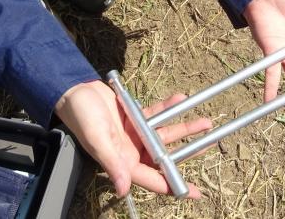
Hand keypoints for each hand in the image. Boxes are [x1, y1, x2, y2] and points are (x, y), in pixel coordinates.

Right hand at [54, 80, 211, 196]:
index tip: (194, 192)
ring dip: (184, 127)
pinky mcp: (135, 117)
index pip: (153, 179)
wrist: (74, 92)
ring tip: (205, 122)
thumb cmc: (81, 117)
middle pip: (165, 156)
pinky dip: (169, 107)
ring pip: (165, 134)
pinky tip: (181, 99)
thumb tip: (123, 189)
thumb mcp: (97, 139)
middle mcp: (132, 150)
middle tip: (209, 146)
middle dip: (188, 152)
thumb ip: (112, 162)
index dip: (173, 186)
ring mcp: (135, 134)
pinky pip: (157, 114)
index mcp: (123, 162)